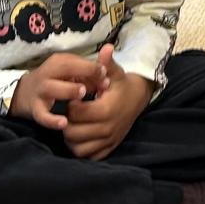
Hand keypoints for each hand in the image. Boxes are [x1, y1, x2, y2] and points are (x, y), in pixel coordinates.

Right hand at [8, 52, 108, 129]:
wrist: (25, 93)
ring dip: (68, 91)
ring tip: (82, 96)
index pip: (76, 61)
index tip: (107, 76)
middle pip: (64, 69)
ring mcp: (40, 91)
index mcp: (58, 62)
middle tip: (99, 84)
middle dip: (84, 74)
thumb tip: (107, 75)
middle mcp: (47, 74)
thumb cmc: (56, 80)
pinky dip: (52, 120)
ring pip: (52, 89)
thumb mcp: (70, 71)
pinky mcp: (35, 109)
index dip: (92, 67)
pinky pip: (42, 115)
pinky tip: (64, 123)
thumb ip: (88, 72)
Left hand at [63, 45, 150, 159]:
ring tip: (73, 124)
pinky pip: (87, 156)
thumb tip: (107, 47)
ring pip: (77, 148)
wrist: (137, 100)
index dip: (70, 105)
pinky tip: (81, 136)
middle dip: (67, 122)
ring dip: (70, 138)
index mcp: (106, 109)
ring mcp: (108, 141)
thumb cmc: (121, 85)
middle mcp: (107, 128)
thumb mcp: (115, 73)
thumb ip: (107, 63)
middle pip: (72, 133)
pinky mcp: (108, 149)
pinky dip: (80, 149)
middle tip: (71, 112)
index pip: (76, 113)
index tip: (74, 98)